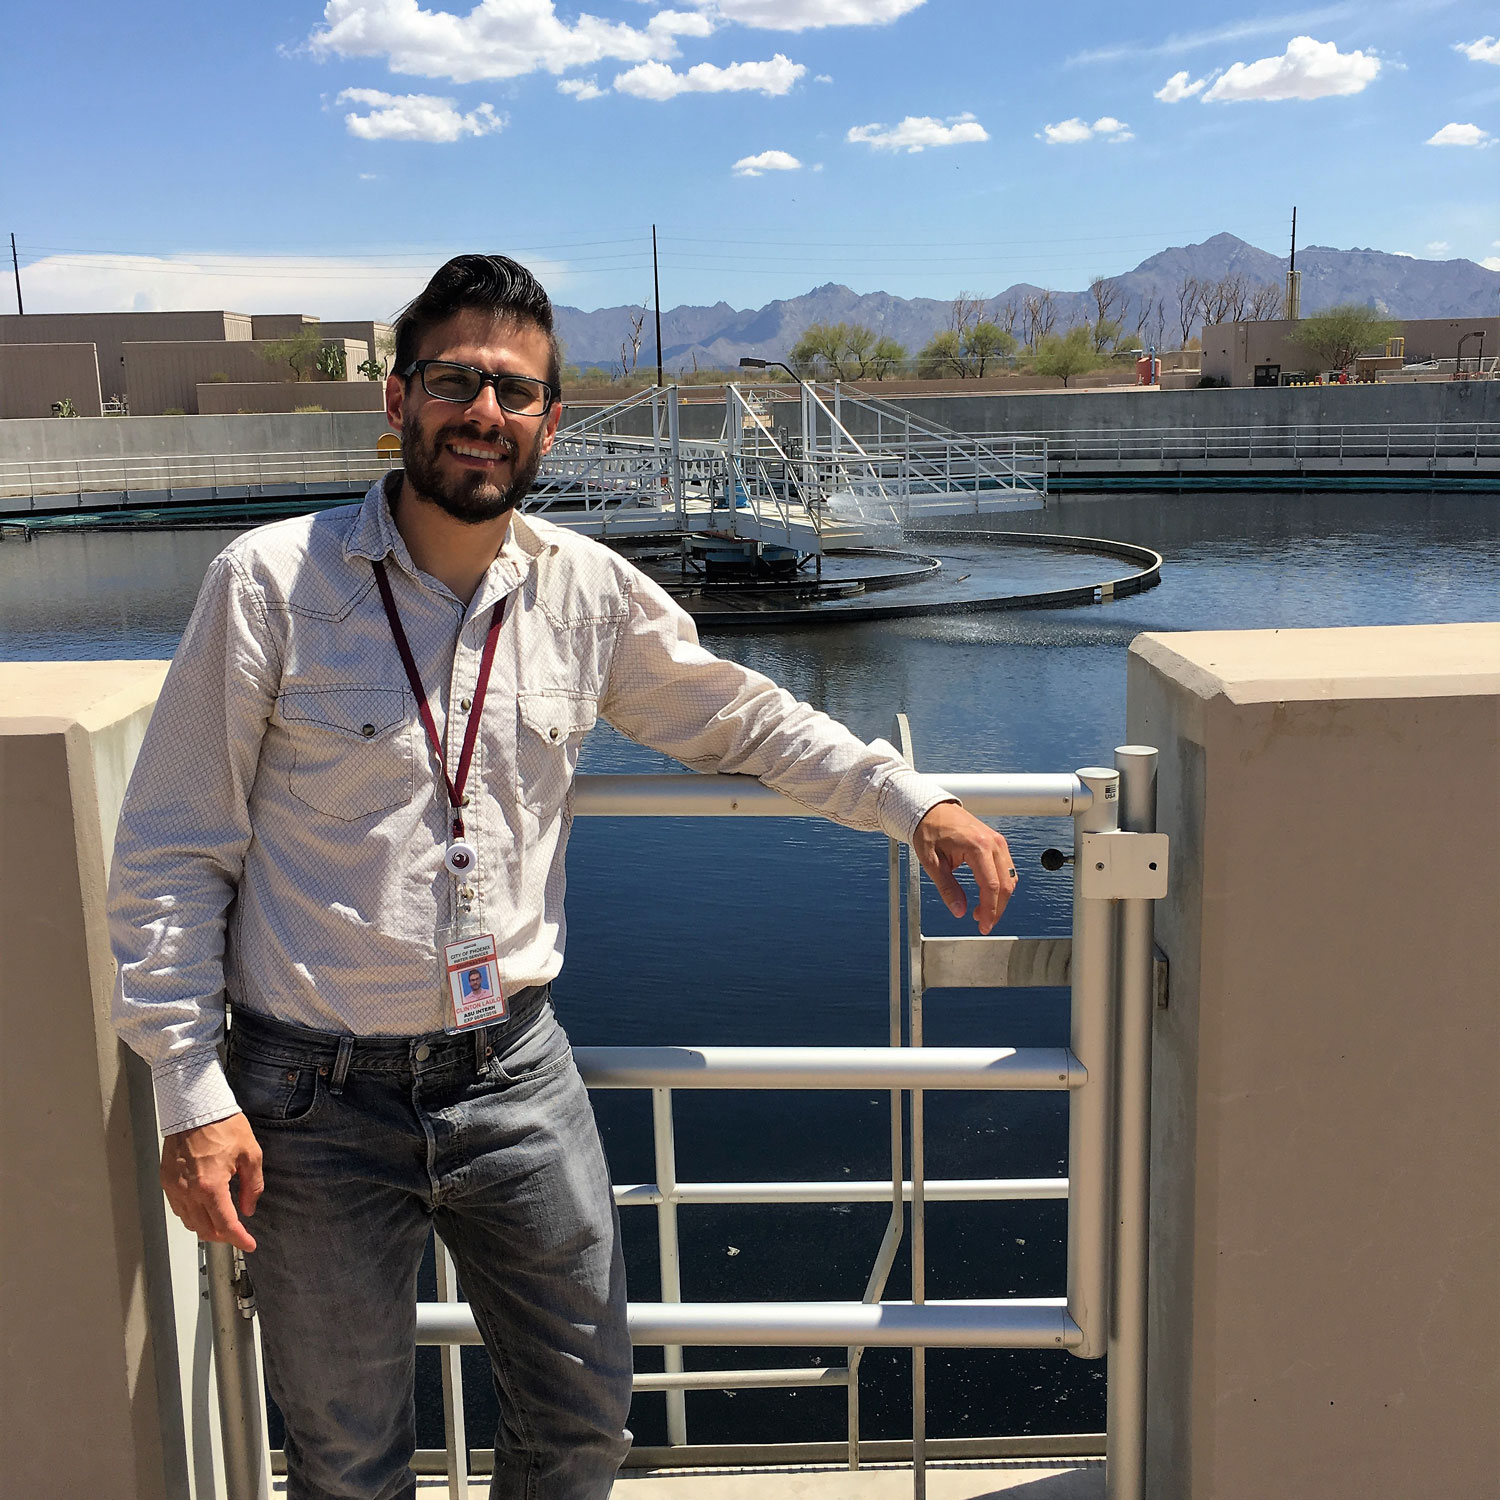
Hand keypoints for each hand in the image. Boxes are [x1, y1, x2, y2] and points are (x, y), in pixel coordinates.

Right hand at [159, 1113, 262, 1251]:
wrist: (195, 1107)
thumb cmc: (224, 1126)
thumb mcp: (250, 1154)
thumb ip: (251, 1186)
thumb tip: (248, 1209)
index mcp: (211, 1186)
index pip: (226, 1224)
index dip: (239, 1239)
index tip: (250, 1245)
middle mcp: (189, 1192)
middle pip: (205, 1229)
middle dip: (224, 1236)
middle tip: (238, 1234)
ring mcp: (174, 1187)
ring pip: (189, 1222)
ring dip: (207, 1228)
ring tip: (223, 1223)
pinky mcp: (166, 1180)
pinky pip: (178, 1208)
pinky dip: (192, 1215)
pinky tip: (204, 1209)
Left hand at [911, 801, 1017, 935]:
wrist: (933, 809)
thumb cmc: (930, 829)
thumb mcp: (932, 862)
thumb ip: (947, 888)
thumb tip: (959, 910)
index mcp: (978, 846)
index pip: (991, 886)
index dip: (989, 910)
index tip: (983, 925)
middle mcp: (993, 843)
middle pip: (1006, 885)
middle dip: (997, 908)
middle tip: (984, 923)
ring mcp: (998, 842)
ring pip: (1010, 878)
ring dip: (1000, 899)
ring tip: (982, 911)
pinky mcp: (998, 843)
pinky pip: (1007, 869)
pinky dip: (1002, 885)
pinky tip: (988, 895)